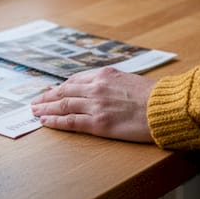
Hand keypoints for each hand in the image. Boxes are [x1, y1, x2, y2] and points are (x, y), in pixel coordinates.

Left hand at [30, 67, 154, 142]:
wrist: (164, 107)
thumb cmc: (153, 95)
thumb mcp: (130, 79)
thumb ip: (112, 82)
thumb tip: (102, 86)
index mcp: (104, 74)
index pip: (75, 80)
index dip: (60, 87)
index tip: (51, 91)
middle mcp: (96, 87)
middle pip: (64, 92)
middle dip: (47, 97)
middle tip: (35, 101)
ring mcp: (96, 105)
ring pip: (63, 106)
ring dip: (45, 108)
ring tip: (35, 111)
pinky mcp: (99, 123)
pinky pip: (71, 122)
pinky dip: (55, 121)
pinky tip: (45, 122)